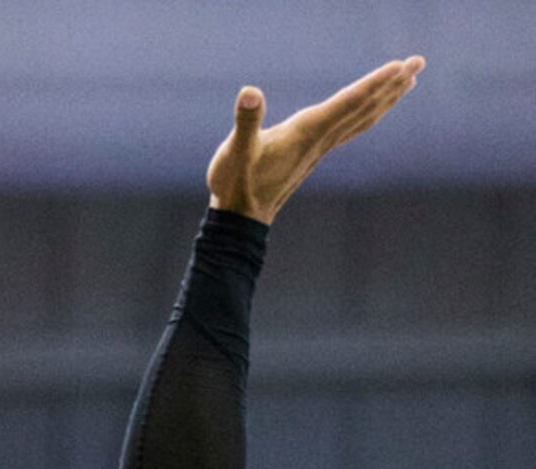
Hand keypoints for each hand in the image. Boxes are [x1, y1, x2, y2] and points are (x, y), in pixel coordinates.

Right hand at [207, 56, 423, 223]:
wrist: (239, 222)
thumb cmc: (235, 185)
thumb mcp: (235, 151)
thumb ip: (246, 122)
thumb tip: (250, 93)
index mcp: (307, 133)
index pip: (349, 103)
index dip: (375, 83)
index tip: (401, 66)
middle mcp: (320, 140)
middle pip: (365, 108)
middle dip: (392, 85)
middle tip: (419, 62)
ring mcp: (319, 149)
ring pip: (362, 119)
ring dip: (386, 98)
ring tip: (408, 81)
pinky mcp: (312, 154)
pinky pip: (350, 128)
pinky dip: (367, 113)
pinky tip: (372, 108)